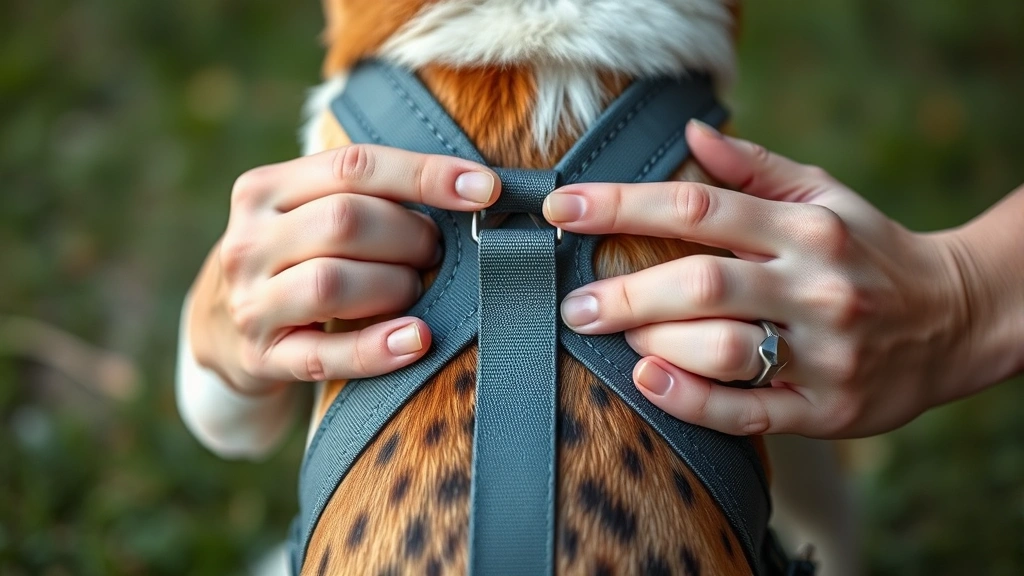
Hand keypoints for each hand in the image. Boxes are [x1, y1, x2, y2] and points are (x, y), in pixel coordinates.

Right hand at [189, 145, 498, 393]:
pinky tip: (416, 340)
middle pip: (345, 221)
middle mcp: (249, 240)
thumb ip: (371, 197)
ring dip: (395, 286)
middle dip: (410, 237)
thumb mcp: (312, 214)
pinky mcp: (263, 357)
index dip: (425, 174)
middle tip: (435, 254)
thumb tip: (475, 190)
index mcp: (264, 188)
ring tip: (415, 293)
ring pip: (333, 282)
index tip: (485, 188)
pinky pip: (325, 355)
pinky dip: (376, 349)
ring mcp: (251, 300)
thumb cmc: (298, 258)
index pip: (353, 165)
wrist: (225, 327)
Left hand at [544, 120, 990, 438]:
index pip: (698, 208)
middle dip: (624, 292)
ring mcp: (823, 351)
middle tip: (572, 304)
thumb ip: (755, 168)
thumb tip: (691, 135)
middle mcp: (815, 286)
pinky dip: (689, 398)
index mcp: (805, 228)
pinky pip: (746, 412)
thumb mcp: (824, 195)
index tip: (563, 208)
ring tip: (615, 334)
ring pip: (723, 349)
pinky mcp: (826, 409)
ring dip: (654, 341)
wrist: (953, 319)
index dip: (621, 205)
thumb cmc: (869, 250)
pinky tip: (648, 378)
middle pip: (702, 284)